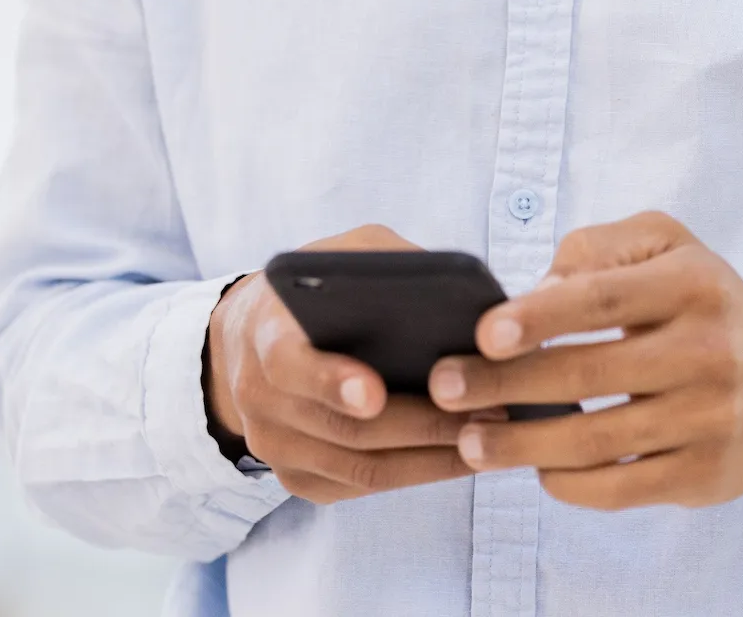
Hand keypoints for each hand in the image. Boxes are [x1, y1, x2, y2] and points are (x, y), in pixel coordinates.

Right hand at [205, 224, 494, 503]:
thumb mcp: (342, 254)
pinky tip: (459, 454)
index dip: (332, 383)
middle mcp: (259, 399)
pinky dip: (413, 475)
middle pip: (341, 430)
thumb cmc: (317, 287)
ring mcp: (274, 446)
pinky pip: (359, 488)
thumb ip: (384, 262)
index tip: (375, 394)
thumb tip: (452, 287)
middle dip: (418, 426)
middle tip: (484, 411)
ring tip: (488, 434)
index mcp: (265, 335)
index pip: (290, 365)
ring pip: (358, 470)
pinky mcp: (295, 478)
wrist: (254, 336)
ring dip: (429, 459)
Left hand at [426, 212, 742, 511]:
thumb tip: (536, 289)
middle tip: (444, 388)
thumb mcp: (673, 248)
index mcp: (693, 285)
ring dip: (520, 445)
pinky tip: (535, 469)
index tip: (484, 332)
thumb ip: (601, 248)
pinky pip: (619, 488)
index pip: (602, 298)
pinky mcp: (701, 478)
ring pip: (594, 441)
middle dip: (504, 385)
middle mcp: (703, 352)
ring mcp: (704, 421)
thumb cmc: (713, 307)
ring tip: (469, 441)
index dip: (539, 316)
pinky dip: (568, 483)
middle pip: (586, 375)